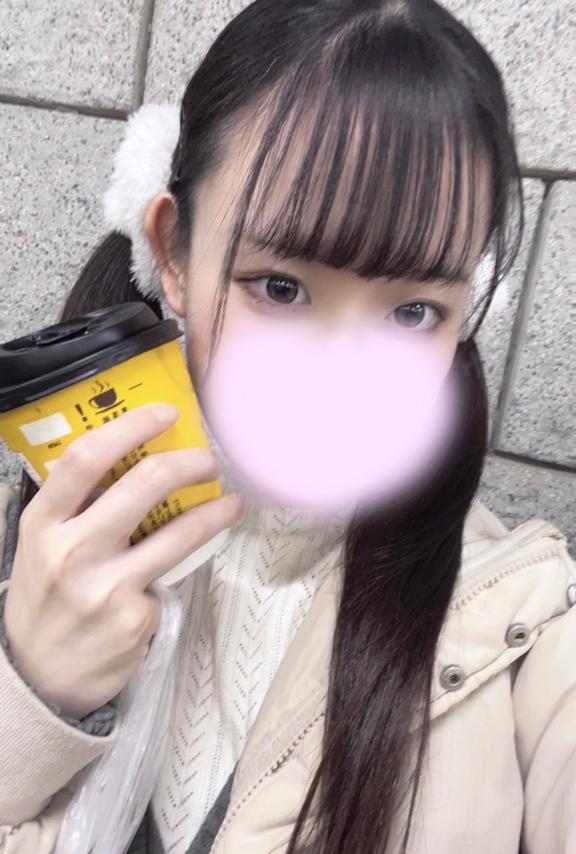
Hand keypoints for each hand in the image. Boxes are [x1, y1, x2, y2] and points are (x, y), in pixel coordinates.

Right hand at [3, 402, 242, 718]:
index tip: (166, 412)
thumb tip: (136, 461)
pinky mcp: (135, 617)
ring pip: (179, 532)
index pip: (86, 458)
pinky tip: (159, 587)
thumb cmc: (46, 597)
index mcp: (43, 523)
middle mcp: (72, 550)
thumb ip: (77, 507)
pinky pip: (169, 582)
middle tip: (208, 461)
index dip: (132, 426)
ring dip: (215, 511)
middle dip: (190, 463)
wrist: (37, 677)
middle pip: (144, 483)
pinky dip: (171, 578)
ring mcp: (106, 586)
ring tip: (231, 502)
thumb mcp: (42, 545)